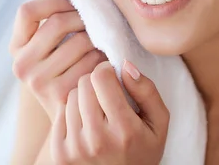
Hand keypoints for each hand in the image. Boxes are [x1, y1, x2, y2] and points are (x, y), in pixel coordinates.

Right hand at [9, 0, 108, 121]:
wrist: (72, 118)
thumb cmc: (67, 68)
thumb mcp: (56, 42)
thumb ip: (58, 9)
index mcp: (16, 47)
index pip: (27, 11)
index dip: (53, 0)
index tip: (75, 1)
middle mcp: (21, 65)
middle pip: (56, 23)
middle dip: (83, 17)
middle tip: (99, 18)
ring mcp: (38, 82)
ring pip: (79, 42)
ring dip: (98, 37)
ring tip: (105, 38)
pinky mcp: (60, 96)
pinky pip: (91, 64)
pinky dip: (104, 58)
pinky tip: (108, 59)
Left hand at [50, 60, 169, 164]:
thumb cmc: (142, 149)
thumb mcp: (158, 123)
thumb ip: (147, 91)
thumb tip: (124, 64)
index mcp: (124, 130)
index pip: (101, 77)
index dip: (107, 71)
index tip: (113, 78)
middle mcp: (97, 140)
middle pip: (84, 83)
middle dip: (95, 83)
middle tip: (105, 96)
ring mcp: (75, 148)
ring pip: (70, 96)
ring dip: (82, 98)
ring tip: (96, 112)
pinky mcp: (60, 153)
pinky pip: (60, 113)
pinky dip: (71, 113)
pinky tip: (84, 124)